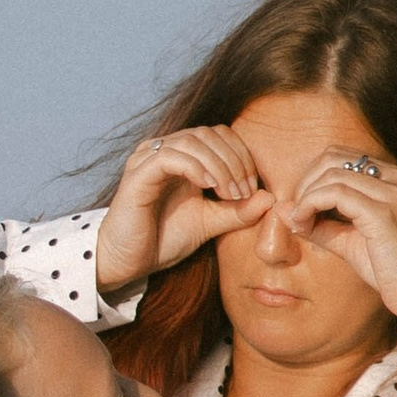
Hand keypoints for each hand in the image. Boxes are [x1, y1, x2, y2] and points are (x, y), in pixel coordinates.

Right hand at [95, 127, 270, 295]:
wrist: (127, 262)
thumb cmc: (163, 238)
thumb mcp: (209, 223)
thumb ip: (236, 211)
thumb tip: (269, 198)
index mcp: (181, 156)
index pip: (219, 135)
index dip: (241, 156)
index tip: (251, 189)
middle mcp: (163, 150)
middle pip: (209, 134)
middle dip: (234, 161)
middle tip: (243, 193)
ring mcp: (147, 159)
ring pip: (192, 140)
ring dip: (219, 165)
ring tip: (229, 193)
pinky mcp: (137, 174)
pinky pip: (169, 157)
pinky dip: (195, 167)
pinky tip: (209, 186)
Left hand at [282, 150, 396, 333]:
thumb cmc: (390, 269)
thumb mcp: (348, 241)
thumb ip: (320, 224)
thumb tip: (284, 209)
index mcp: (391, 178)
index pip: (339, 157)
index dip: (312, 178)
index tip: (300, 208)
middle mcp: (395, 178)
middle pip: (332, 157)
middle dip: (306, 182)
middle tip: (296, 212)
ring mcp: (391, 192)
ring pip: (331, 173)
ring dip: (306, 196)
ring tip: (300, 222)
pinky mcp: (383, 212)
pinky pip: (335, 193)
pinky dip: (311, 205)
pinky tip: (304, 224)